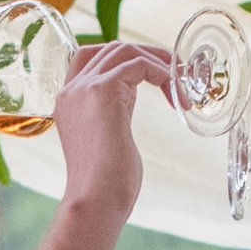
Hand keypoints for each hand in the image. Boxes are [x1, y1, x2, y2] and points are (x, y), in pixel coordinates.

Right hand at [51, 37, 168, 230]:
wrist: (96, 201)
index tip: (152, 73)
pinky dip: (163, 75)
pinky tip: (177, 98)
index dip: (122, 58)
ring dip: (159, 63)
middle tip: (177, 72)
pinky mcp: (102, 90)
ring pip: (125, 50)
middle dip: (148, 55)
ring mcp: (84, 88)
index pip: (88, 57)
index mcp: (69, 101)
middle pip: (110, 48)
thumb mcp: (107, 138)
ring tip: (182, 85)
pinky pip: (139, 64)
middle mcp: (72, 90)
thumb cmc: (106, 184)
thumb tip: (129, 101)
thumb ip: (112, 113)